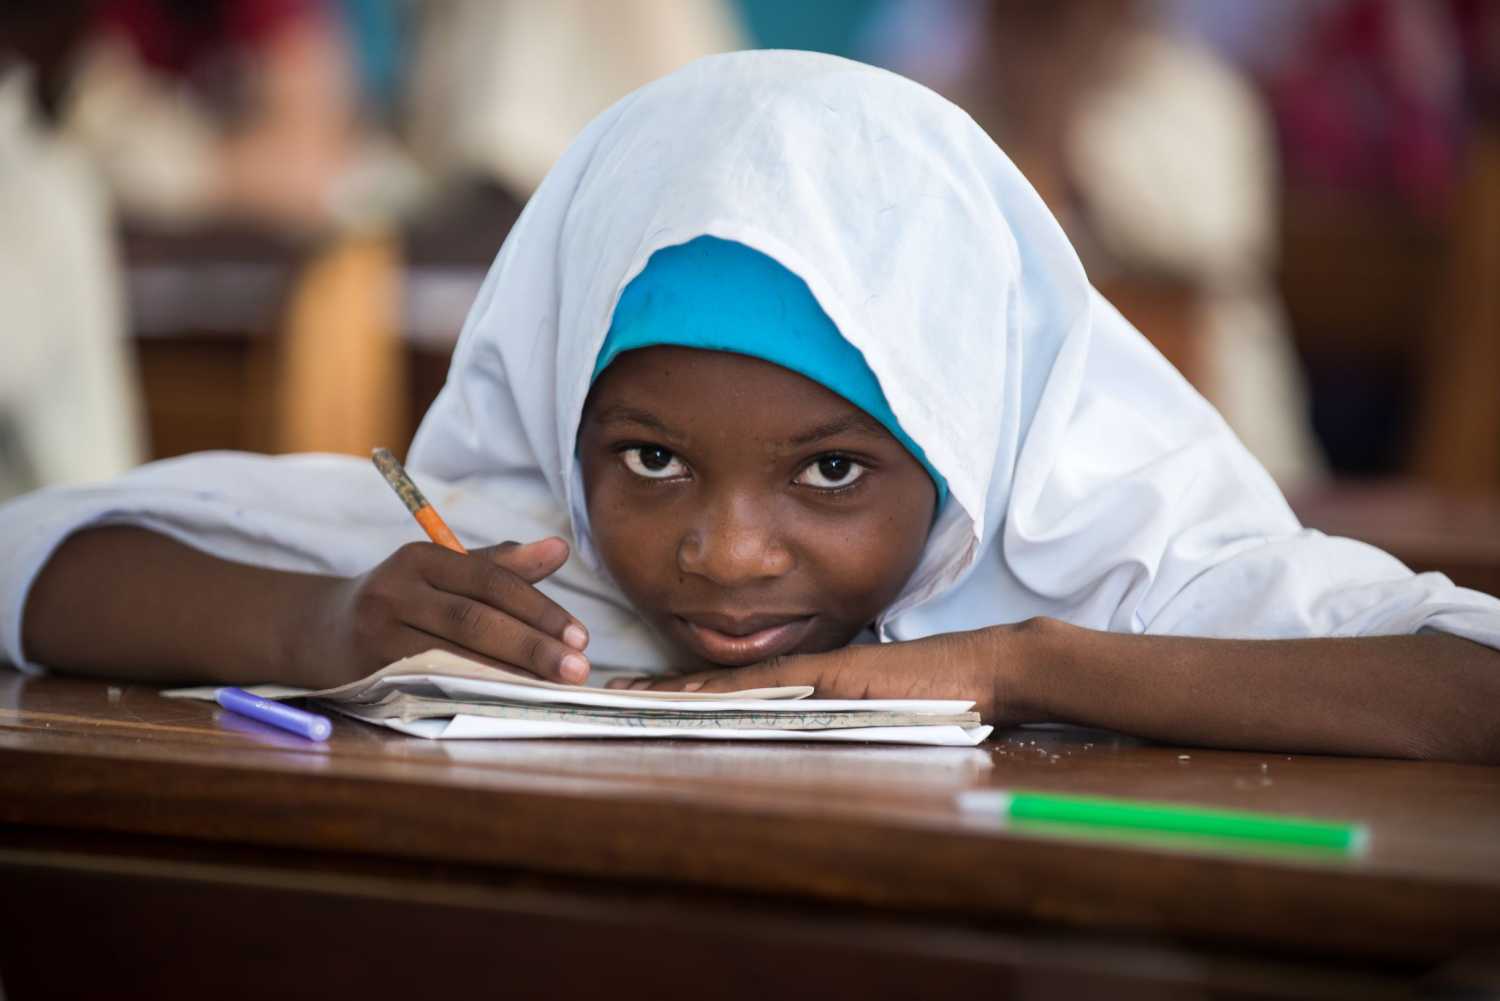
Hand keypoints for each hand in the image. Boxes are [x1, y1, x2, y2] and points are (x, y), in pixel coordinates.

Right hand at [295, 538, 589, 688]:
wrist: (319, 631)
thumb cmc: (402, 600)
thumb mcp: (443, 573)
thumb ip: (503, 566)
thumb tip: (562, 548)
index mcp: (420, 558)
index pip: (491, 581)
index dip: (539, 609)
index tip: (581, 637)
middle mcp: (394, 590)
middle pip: (475, 620)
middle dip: (532, 646)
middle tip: (579, 669)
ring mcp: (376, 634)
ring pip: (452, 656)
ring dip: (508, 676)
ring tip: (550, 689)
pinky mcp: (368, 674)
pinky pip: (430, 686)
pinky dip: (472, 694)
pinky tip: (506, 703)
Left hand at [608, 626, 1013, 722]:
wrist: (983, 670)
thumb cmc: (936, 697)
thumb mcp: (874, 712)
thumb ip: (837, 717)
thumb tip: (804, 737)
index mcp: (809, 683)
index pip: (735, 690)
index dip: (686, 692)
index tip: (640, 696)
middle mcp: (803, 675)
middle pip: (721, 684)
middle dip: (665, 691)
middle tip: (613, 694)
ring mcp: (814, 675)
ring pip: (732, 684)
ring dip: (680, 693)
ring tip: (632, 697)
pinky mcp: (831, 679)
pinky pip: (767, 690)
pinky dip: (725, 696)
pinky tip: (691, 701)